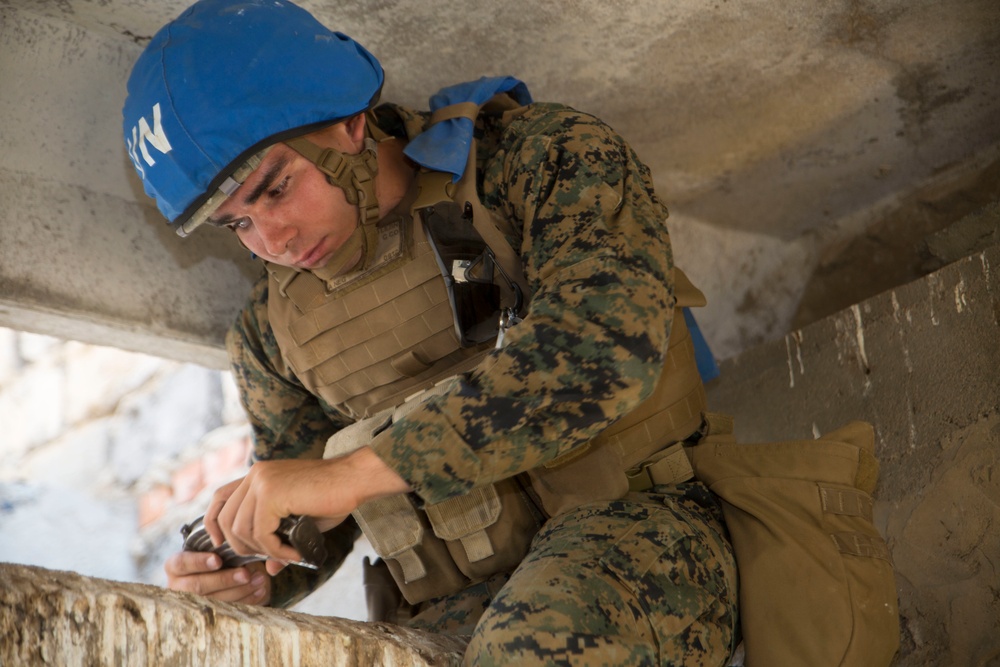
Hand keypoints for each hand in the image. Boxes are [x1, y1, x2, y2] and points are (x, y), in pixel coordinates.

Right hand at [164, 550, 270, 604]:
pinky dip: (246, 600)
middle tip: (246, 574)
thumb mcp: (210, 547)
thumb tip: (239, 545)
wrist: (212, 573)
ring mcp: (191, 602)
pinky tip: (260, 591)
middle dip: (225, 580)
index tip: (218, 561)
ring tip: (260, 580)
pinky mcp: (207, 613)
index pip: (182, 563)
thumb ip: (220, 544)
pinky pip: (226, 610)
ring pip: (213, 601)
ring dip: (240, 591)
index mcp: (174, 566)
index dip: (199, 562)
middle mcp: (178, 586)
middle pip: (199, 586)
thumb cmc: (212, 554)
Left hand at [204, 447, 409, 574]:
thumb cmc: (333, 497)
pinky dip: (276, 549)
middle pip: (227, 517)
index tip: (220, 543)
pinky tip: (295, 551)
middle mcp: (256, 474)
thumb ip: (279, 540)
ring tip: (287, 554)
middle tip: (268, 557)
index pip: (220, 497)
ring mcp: (261, 481)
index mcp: (259, 475)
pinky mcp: (271, 493)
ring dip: (263, 549)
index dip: (214, 522)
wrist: (354, 480)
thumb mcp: (299, 522)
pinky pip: (261, 532)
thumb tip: (269, 568)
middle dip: (242, 545)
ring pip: (241, 528)